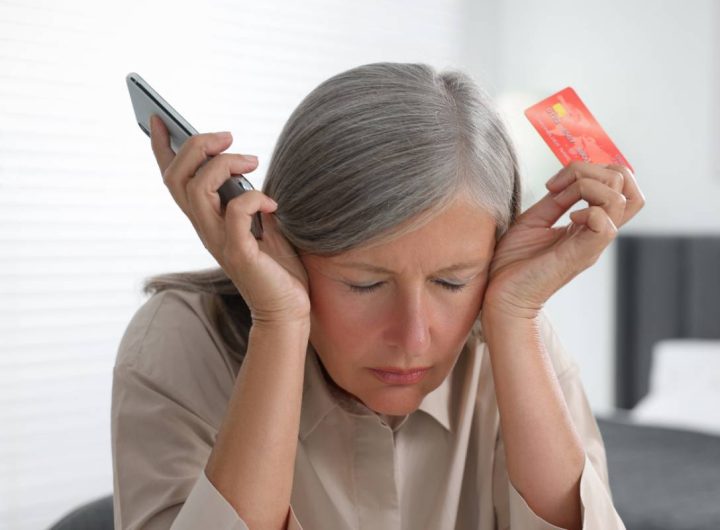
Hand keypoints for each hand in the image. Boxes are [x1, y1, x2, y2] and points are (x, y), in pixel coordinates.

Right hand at [149, 115, 309, 324]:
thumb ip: (248, 198)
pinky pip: (234, 215)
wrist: (287, 308)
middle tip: (228, 137)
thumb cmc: (276, 266)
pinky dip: (253, 200)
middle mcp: (205, 228)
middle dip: (196, 146)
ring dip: (224, 165)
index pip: (173, 179)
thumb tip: (246, 166)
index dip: (161, 148)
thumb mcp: (260, 222)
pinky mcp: (239, 254)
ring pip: (197, 190)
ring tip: (252, 161)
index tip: (157, 118)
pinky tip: (272, 205)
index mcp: (207, 219)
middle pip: (177, 178)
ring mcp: (219, 242)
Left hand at [482, 161, 644, 319]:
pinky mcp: (581, 255)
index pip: (621, 187)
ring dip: (588, 186)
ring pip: (621, 199)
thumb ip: (556, 199)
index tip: (558, 181)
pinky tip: (567, 219)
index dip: (595, 169)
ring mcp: (592, 244)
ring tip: (561, 200)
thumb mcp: (534, 219)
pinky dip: (586, 210)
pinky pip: (605, 224)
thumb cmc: (512, 263)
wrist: (500, 294)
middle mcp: (596, 233)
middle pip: (629, 188)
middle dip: (594, 170)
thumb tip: (569, 178)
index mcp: (588, 224)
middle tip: (560, 185)